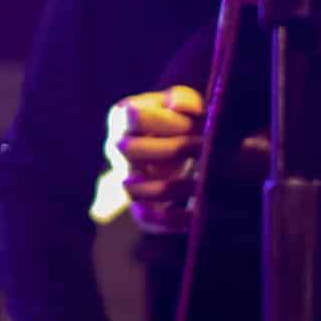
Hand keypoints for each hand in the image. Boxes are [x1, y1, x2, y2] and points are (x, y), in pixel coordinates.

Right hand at [115, 85, 203, 230]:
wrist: (184, 148)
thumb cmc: (182, 120)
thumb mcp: (184, 103)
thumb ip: (183, 99)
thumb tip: (182, 108)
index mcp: (122, 117)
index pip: (133, 117)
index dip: (165, 121)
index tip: (194, 124)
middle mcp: (117, 148)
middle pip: (129, 150)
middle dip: (172, 149)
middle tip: (203, 148)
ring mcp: (126, 178)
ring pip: (132, 188)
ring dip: (171, 186)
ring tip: (202, 182)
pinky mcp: (139, 205)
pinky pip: (144, 218)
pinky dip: (168, 221)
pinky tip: (195, 215)